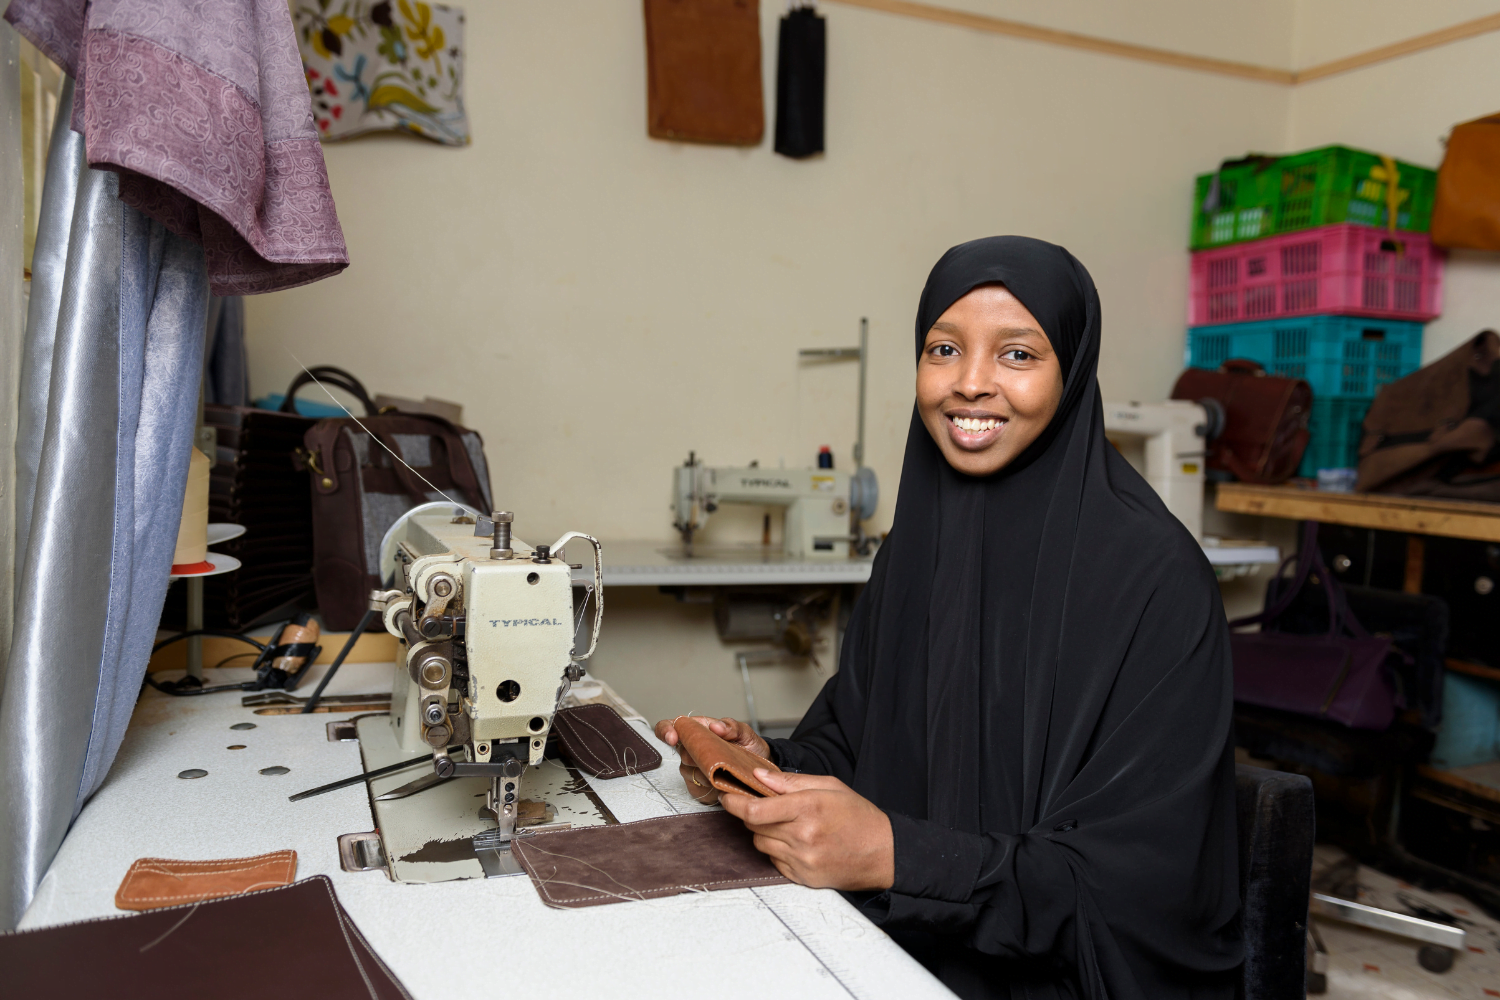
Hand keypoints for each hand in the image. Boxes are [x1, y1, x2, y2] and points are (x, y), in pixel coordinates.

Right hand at [654, 716, 770, 804]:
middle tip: (716, 759)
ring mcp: (693, 768)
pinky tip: (721, 783)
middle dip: (698, 757)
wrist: (757, 771)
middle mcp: (692, 748)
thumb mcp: (746, 733)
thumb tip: (715, 726)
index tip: (673, 738)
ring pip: (689, 772)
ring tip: (724, 771)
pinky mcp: (697, 786)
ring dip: (706, 773)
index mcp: (700, 730)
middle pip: (682, 752)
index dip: (666, 730)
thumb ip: (732, 726)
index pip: (673, 725)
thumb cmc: (749, 748)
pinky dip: (709, 787)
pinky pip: (695, 788)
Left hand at [720, 769, 894, 891]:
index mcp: (808, 808)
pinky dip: (777, 850)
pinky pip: (773, 862)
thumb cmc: (859, 817)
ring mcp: (802, 861)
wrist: (883, 853)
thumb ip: (790, 782)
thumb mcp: (829, 786)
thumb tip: (759, 776)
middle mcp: (803, 837)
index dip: (734, 803)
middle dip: (752, 815)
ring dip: (764, 833)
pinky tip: (795, 842)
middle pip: (754, 827)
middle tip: (764, 807)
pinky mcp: (802, 878)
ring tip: (787, 825)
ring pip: (760, 845)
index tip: (728, 798)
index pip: (755, 811)